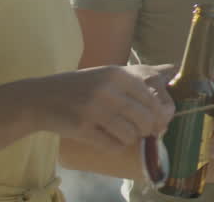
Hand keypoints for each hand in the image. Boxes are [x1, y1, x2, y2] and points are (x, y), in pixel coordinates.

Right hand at [31, 65, 175, 148]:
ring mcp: (93, 109)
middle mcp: (107, 90)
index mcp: (117, 74)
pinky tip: (111, 141)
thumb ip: (140, 74)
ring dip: (131, 138)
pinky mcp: (81, 128)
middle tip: (144, 131)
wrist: (40, 98)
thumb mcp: (108, 73)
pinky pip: (112, 144)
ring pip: (130, 133)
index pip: (152, 98)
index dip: (158, 113)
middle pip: (144, 118)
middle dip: (148, 129)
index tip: (157, 120)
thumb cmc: (81, 86)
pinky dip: (116, 146)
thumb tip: (173, 67)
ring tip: (125, 135)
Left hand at [131, 64, 213, 155]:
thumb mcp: (147, 83)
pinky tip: (210, 154)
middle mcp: (192, 94)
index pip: (213, 78)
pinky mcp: (184, 126)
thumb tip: (170, 116)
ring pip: (210, 119)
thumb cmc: (135, 83)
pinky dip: (207, 144)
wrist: (120, 98)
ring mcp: (189, 110)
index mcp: (188, 78)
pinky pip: (200, 134)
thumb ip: (158, 95)